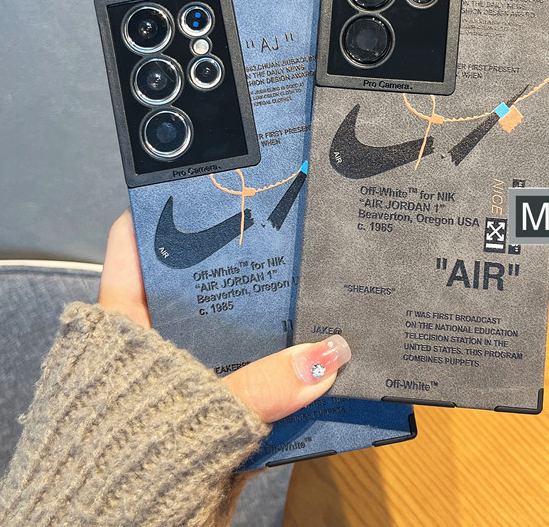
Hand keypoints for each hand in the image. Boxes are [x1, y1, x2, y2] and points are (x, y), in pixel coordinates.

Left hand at [99, 209, 349, 422]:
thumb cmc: (121, 459)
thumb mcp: (196, 409)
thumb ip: (265, 385)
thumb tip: (330, 355)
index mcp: (123, 322)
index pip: (136, 245)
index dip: (166, 209)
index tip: (211, 184)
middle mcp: (152, 342)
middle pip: (197, 284)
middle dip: (240, 263)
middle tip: (285, 234)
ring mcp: (180, 375)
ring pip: (230, 334)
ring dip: (269, 323)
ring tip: (312, 287)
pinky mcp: (206, 410)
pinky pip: (250, 381)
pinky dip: (280, 373)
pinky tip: (315, 359)